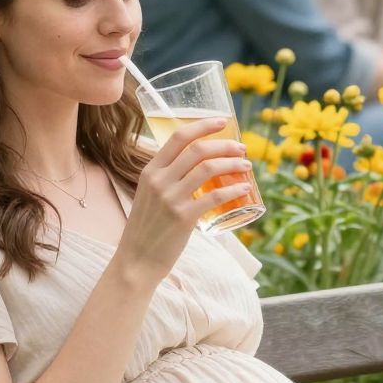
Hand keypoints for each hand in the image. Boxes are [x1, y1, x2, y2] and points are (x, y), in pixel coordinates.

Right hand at [117, 117, 252, 280]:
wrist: (136, 261)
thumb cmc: (146, 229)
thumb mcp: (148, 196)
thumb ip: (167, 180)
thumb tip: (195, 170)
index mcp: (150, 171)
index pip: (178, 137)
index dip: (203, 125)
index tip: (223, 121)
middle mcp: (159, 180)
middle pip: (198, 150)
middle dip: (225, 145)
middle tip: (242, 147)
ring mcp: (170, 198)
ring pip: (208, 169)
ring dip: (233, 163)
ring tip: (246, 166)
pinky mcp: (183, 217)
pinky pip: (215, 197)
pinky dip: (234, 189)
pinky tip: (244, 188)